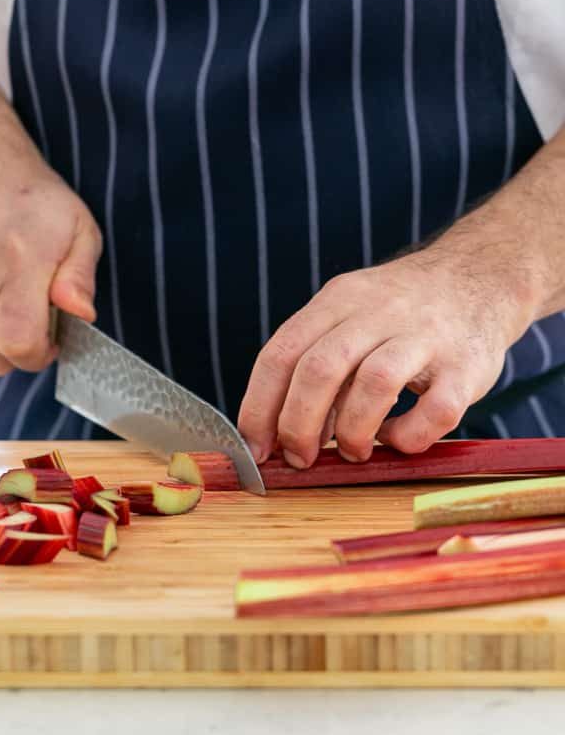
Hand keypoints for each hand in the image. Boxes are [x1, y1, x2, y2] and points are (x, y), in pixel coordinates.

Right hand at [0, 103, 101, 375]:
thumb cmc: (29, 193)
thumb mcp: (78, 227)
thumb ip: (80, 277)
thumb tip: (80, 314)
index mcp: (18, 262)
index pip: (18, 345)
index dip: (38, 355)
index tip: (51, 340)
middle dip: (15, 350)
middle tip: (31, 320)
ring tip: (5, 292)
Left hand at [238, 238, 539, 467]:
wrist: (480, 276)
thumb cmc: (399, 314)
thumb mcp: (349, 316)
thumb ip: (315, 363)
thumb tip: (277, 432)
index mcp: (337, 300)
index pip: (281, 353)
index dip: (259, 406)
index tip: (254, 448)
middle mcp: (377, 311)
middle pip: (321, 368)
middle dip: (298, 424)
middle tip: (299, 458)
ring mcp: (425, 335)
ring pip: (376, 382)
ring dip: (353, 430)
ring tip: (351, 451)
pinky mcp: (467, 365)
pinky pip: (437, 409)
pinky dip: (410, 435)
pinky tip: (399, 439)